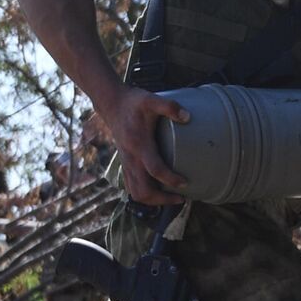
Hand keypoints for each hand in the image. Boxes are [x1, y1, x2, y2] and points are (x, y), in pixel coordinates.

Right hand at [96, 85, 190, 204]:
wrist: (112, 104)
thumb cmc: (133, 102)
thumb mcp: (151, 100)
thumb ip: (169, 106)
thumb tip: (188, 117)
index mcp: (139, 145)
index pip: (155, 170)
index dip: (171, 179)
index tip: (186, 183)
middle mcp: (130, 158)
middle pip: (143, 191)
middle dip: (162, 200)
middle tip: (181, 198)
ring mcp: (126, 163)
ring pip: (136, 192)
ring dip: (153, 201)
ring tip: (172, 199)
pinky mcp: (125, 164)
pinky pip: (132, 186)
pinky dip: (145, 193)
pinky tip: (159, 190)